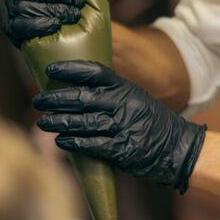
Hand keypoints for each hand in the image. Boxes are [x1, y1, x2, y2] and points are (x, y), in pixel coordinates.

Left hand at [33, 61, 205, 192]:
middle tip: (39, 100)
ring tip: (43, 122)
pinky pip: (93, 144)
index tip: (51, 69)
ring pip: (84, 121)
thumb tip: (78, 93)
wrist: (180, 149)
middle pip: (83, 97)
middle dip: (57, 98)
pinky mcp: (123, 150)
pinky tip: (62, 141)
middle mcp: (124, 105)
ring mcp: (124, 127)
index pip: (95, 72)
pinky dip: (74, 142)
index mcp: (126, 89)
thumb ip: (112, 96)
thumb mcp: (137, 101)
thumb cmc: (154, 125)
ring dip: (60, 122)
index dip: (71, 69)